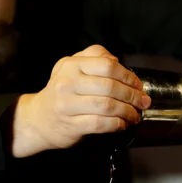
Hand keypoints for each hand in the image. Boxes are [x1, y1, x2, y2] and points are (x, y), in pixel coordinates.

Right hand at [12, 44, 150, 156]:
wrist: (38, 119)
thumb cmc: (62, 92)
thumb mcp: (71, 66)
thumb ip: (94, 56)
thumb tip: (117, 61)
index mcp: (71, 65)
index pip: (107, 66)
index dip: (128, 76)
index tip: (138, 85)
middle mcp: (67, 82)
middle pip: (110, 87)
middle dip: (132, 95)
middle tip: (143, 102)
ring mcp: (68, 105)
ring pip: (107, 106)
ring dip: (127, 111)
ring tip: (135, 115)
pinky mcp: (71, 125)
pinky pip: (100, 124)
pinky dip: (117, 124)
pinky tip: (122, 124)